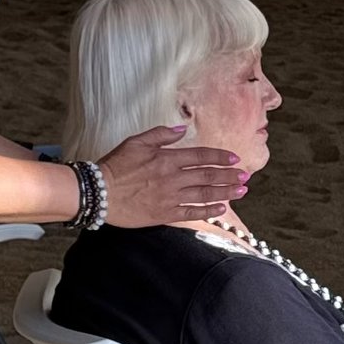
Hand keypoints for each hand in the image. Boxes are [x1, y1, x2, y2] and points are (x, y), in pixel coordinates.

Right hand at [99, 125, 244, 227]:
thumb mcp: (136, 142)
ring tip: (241, 190)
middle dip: (229, 175)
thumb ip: (161, 134)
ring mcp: (170, 197)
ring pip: (204, 194)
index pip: (201, 156)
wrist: (98, 193)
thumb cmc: (115, 166)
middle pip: (207, 176)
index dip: (220, 157)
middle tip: (245, 176)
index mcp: (167, 158)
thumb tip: (182, 129)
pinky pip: (191, 212)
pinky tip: (221, 209)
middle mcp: (172, 178)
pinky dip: (208, 210)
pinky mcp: (164, 214)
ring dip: (225, 192)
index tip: (235, 159)